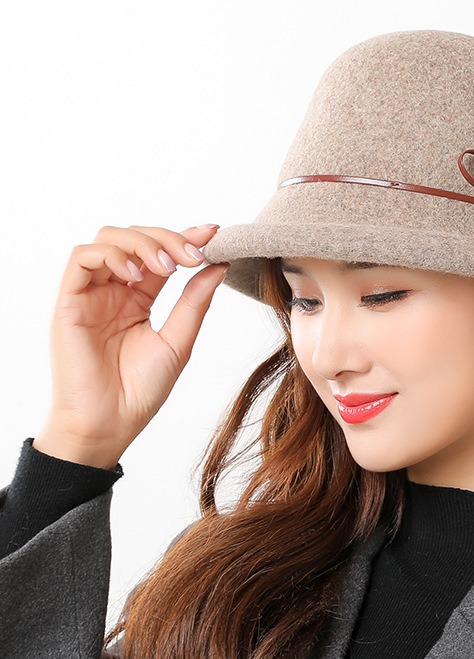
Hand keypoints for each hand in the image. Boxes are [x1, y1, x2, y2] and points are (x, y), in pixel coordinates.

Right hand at [34, 224, 229, 468]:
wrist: (109, 424)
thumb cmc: (141, 390)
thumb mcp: (179, 341)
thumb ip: (195, 301)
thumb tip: (219, 264)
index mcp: (139, 297)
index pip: (161, 254)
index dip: (186, 237)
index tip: (214, 234)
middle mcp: (113, 289)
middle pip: (136, 237)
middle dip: (168, 238)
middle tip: (194, 255)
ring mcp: (91, 293)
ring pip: (109, 238)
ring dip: (142, 243)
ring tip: (167, 267)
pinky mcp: (69, 301)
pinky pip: (82, 258)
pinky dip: (112, 255)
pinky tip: (137, 273)